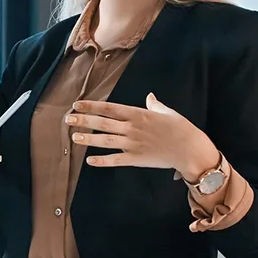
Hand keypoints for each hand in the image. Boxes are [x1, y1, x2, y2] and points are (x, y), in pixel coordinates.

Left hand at [65, 92, 217, 179]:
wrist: (190, 149)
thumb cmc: (180, 128)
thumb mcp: (167, 112)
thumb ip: (154, 105)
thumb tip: (149, 97)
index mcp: (138, 114)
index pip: (109, 108)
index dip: (92, 106)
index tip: (77, 104)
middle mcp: (132, 128)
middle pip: (103, 123)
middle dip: (84, 121)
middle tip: (67, 119)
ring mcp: (133, 144)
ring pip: (106, 141)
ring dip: (88, 139)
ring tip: (73, 137)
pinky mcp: (136, 159)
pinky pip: (116, 160)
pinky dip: (102, 161)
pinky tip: (89, 161)